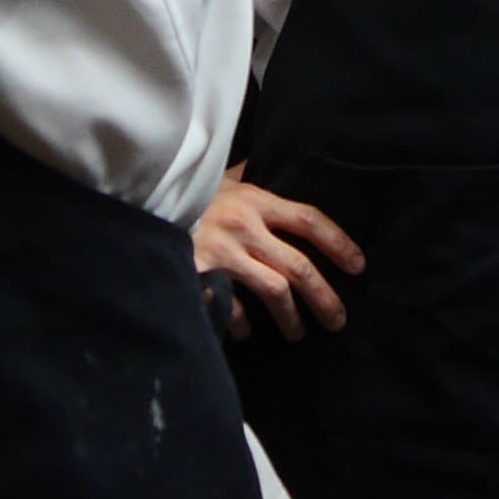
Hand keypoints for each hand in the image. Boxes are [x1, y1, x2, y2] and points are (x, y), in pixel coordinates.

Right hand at [199, 165, 361, 336]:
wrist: (140, 200)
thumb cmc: (187, 193)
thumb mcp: (221, 180)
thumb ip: (243, 177)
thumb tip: (258, 164)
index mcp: (255, 200)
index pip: (308, 220)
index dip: (338, 243)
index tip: (358, 266)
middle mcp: (244, 225)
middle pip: (299, 266)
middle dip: (324, 297)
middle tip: (337, 321)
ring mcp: (222, 251)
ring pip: (273, 290)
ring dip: (291, 317)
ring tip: (297, 333)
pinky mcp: (199, 271)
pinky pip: (230, 303)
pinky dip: (239, 321)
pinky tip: (245, 333)